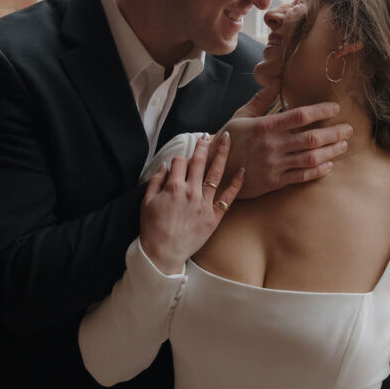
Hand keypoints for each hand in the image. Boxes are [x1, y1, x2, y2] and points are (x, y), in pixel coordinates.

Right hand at [140, 132, 243, 273]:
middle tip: (208, 135)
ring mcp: (204, 205)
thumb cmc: (152, 229)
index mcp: (173, 188)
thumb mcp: (146, 202)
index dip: (180, 158)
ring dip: (222, 155)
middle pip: (199, 163)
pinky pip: (228, 198)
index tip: (182, 159)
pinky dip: (236, 184)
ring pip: (215, 174)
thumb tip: (165, 165)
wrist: (162, 253)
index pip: (179, 162)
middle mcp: (190, 193)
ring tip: (227, 140)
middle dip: (203, 146)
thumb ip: (155, 181)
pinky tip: (243, 170)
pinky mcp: (214, 218)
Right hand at [218, 96, 352, 198]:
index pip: (300, 116)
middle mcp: (273, 146)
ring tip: (343, 145)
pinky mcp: (274, 182)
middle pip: (312, 138)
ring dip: (331, 151)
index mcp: (265, 127)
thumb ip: (260, 100)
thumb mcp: (241, 116)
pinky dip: (318, 171)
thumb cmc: (228, 140)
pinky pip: (301, 176)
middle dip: (334, 133)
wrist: (213, 171)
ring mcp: (275, 165)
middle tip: (348, 129)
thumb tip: (275, 83)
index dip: (321, 111)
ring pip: (311, 158)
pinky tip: (328, 165)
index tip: (335, 108)